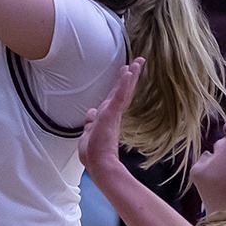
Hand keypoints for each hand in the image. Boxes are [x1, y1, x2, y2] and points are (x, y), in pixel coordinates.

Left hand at [81, 58, 141, 177]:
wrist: (99, 164)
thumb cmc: (93, 153)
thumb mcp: (88, 134)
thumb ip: (90, 122)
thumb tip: (90, 112)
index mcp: (107, 117)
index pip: (115, 97)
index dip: (120, 85)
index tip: (126, 74)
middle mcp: (112, 113)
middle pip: (122, 90)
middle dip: (130, 76)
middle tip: (138, 62)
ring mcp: (112, 113)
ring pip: (122, 90)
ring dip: (130, 75)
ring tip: (137, 62)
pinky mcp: (111, 113)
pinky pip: (118, 96)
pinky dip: (124, 84)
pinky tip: (129, 72)